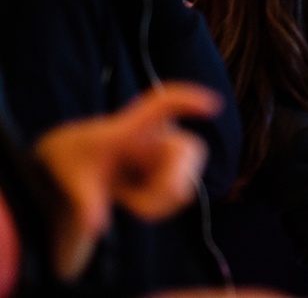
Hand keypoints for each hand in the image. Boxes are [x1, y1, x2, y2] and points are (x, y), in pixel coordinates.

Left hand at [34, 82, 219, 279]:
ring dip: (161, 201)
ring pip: (186, 180)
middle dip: (172, 181)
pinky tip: (138, 203)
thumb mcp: (73, 179)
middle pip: (188, 151)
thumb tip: (96, 227)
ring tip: (129, 203)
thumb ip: (85, 202)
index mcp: (131, 127)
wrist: (78, 165)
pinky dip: (161, 206)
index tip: (212, 106)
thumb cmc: (76, 161)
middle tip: (142, 209)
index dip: (189, 102)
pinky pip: (181, 194)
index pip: (163, 106)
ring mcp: (168, 155)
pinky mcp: (174, 172)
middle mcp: (158, 136)